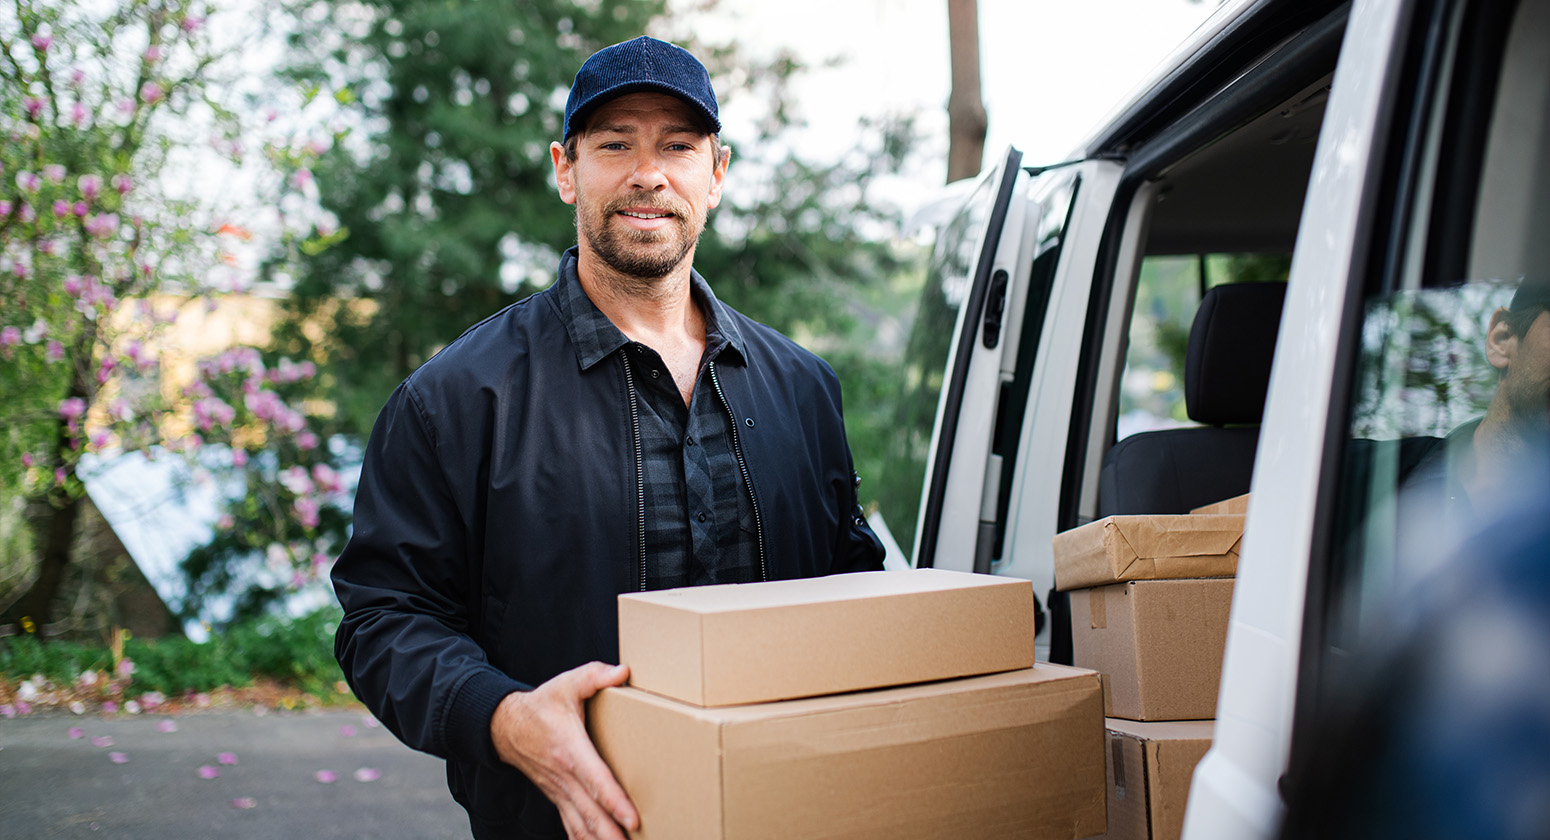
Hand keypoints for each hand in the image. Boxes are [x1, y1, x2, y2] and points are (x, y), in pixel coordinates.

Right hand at [491, 662, 638, 839]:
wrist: (505, 726)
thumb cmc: (541, 705)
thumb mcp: (566, 683)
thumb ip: (594, 676)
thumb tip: (623, 671)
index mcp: (569, 749)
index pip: (595, 779)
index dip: (613, 801)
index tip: (632, 818)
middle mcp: (563, 776)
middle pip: (590, 812)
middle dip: (611, 833)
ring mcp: (559, 791)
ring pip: (580, 825)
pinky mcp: (557, 798)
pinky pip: (571, 826)